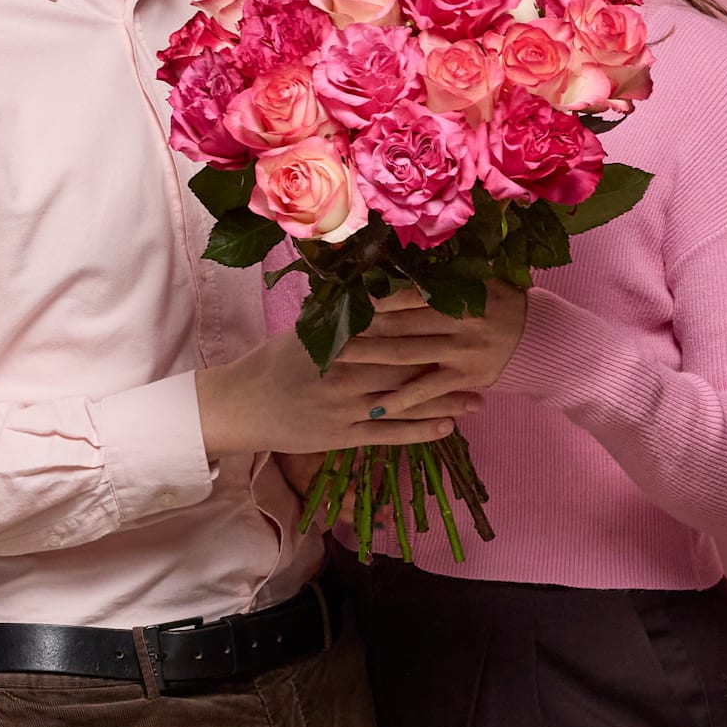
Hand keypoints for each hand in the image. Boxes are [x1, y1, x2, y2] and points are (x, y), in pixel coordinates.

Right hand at [196, 326, 481, 459]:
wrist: (241, 405)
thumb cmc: (272, 363)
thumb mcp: (305, 331)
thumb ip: (342, 318)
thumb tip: (376, 292)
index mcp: (336, 337)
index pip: (390, 321)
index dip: (427, 316)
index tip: (460, 308)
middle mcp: (345, 369)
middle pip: (406, 362)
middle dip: (447, 360)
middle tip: (485, 357)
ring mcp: (344, 404)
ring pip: (404, 401)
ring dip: (443, 400)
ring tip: (478, 400)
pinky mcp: (341, 435)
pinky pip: (388, 434)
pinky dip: (420, 431)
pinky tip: (447, 429)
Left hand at [332, 283, 528, 414]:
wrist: (541, 338)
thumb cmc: (502, 303)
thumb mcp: (479, 280)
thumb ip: (445, 275)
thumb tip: (398, 263)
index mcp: (458, 292)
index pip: (407, 294)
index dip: (374, 297)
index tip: (345, 299)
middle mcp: (457, 322)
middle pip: (400, 324)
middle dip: (362, 327)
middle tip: (328, 329)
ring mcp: (460, 352)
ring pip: (406, 355)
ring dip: (370, 358)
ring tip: (338, 359)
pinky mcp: (464, 378)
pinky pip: (428, 390)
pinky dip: (403, 399)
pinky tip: (376, 406)